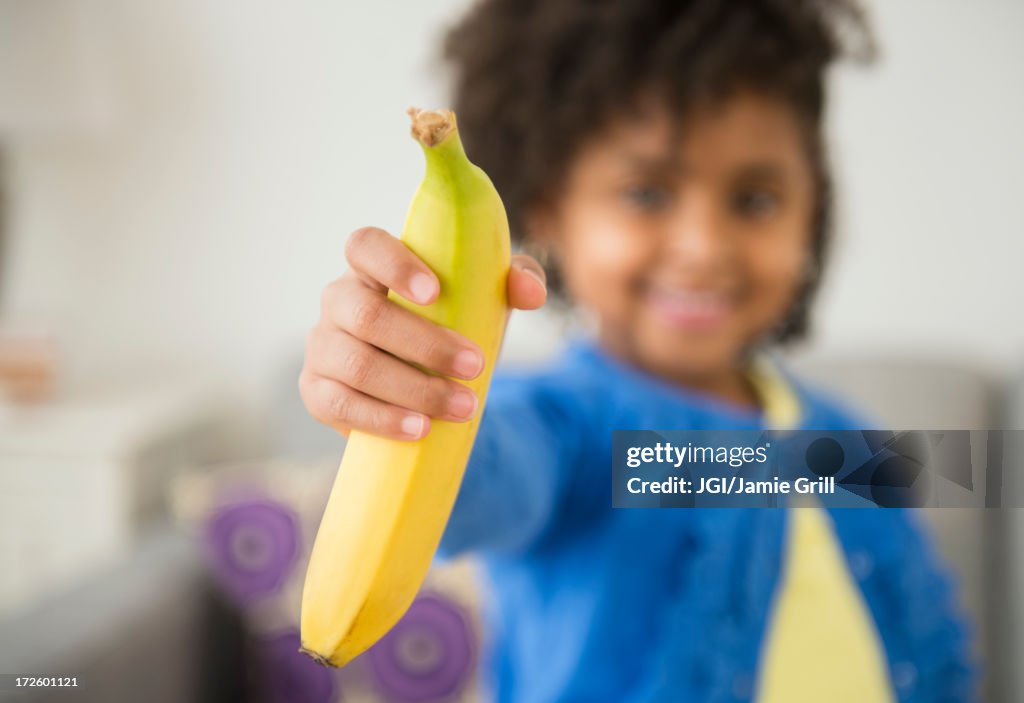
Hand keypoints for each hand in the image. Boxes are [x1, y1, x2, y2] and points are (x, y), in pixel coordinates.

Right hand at [300, 226, 546, 440]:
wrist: (424, 385)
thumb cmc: (454, 325)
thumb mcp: (486, 299)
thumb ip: (514, 282)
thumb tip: (530, 293)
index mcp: (372, 266)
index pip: (365, 245)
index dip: (395, 264)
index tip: (435, 292)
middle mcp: (338, 299)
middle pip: (366, 314)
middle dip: (426, 344)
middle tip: (476, 366)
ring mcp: (322, 346)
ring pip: (357, 364)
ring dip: (415, 389)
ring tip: (462, 406)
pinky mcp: (317, 391)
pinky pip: (341, 405)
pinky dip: (383, 419)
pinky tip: (420, 428)